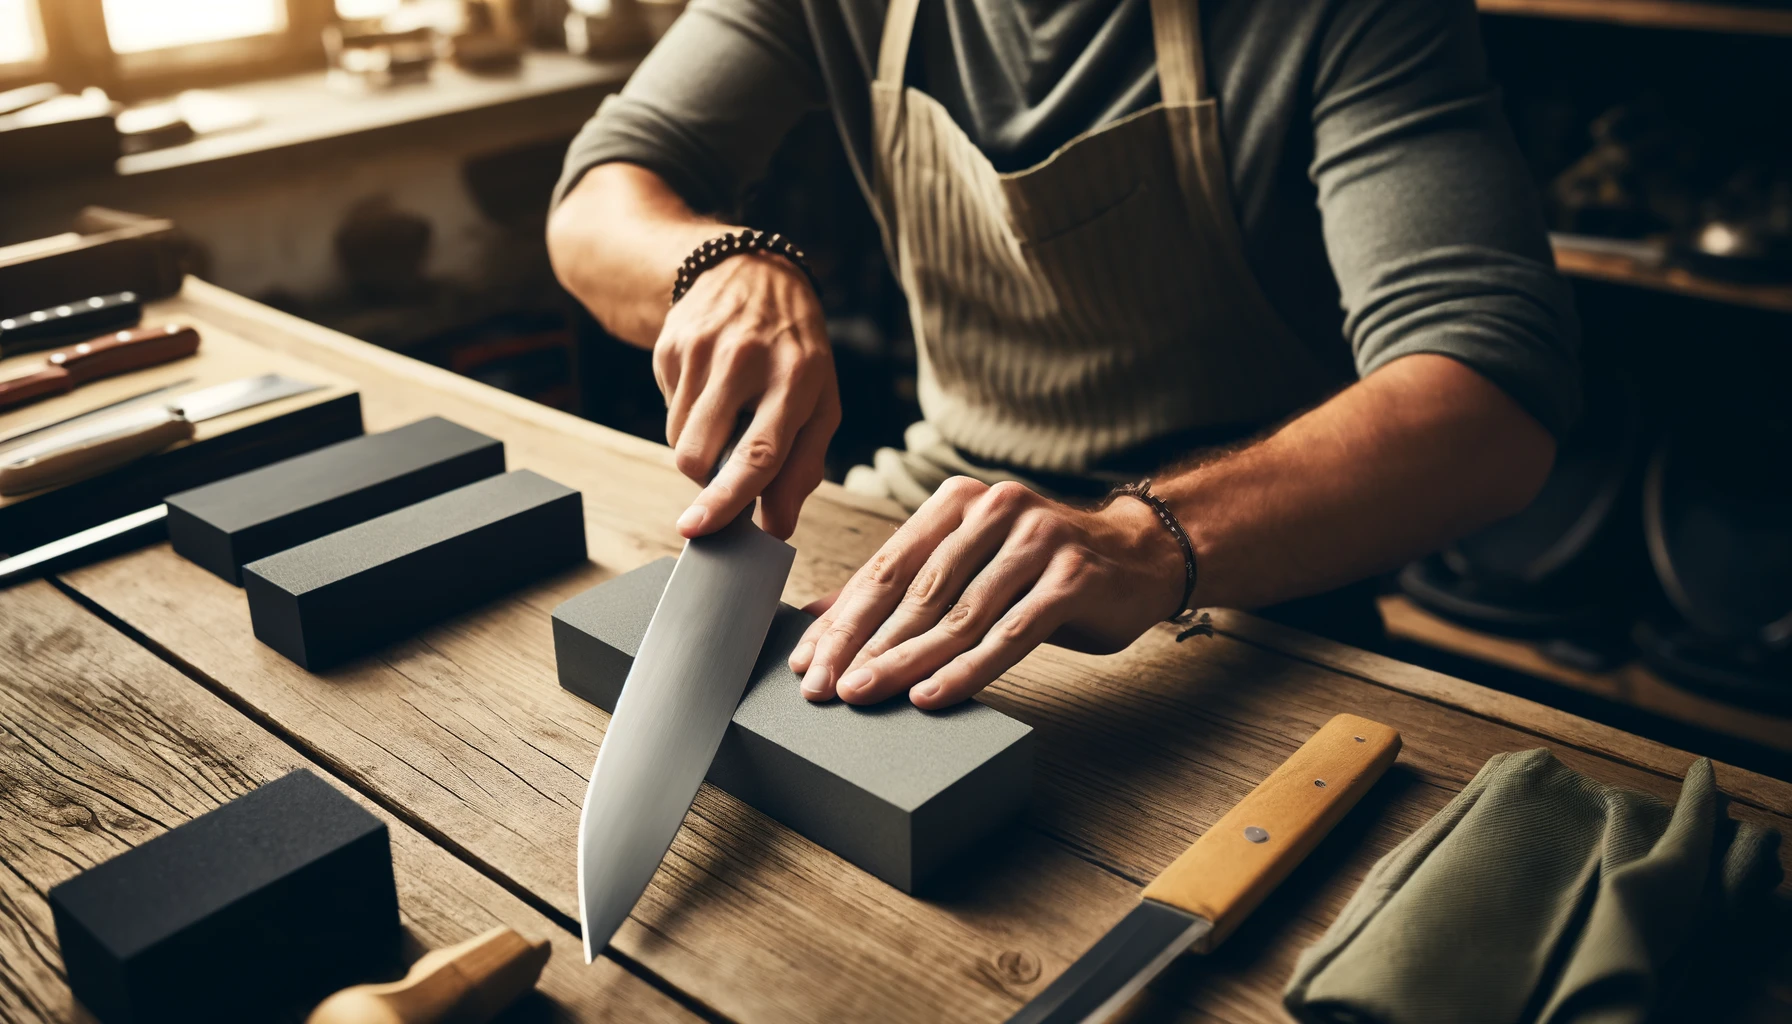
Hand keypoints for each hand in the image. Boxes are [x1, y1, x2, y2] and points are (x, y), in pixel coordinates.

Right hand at [657, 251, 840, 539]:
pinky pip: (667, 414)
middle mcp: (746, 359)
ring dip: (700, 449)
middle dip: (706, 483)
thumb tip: (776, 529)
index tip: (699, 529)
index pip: (759, 452)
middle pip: (699, 454)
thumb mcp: (821, 403)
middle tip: (731, 469)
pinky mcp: (670, 346)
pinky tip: (711, 391)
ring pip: (677, 441)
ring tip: (729, 416)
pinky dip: (688, 420)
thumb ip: (803, 469)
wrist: (751, 274)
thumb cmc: (796, 354)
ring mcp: (701, 349)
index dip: (728, 498)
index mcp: (796, 377)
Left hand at [788, 478, 1185, 708]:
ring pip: (958, 614)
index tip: (806, 664)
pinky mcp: (1072, 576)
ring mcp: (1036, 540)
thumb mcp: (967, 565)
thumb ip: (900, 587)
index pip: (887, 567)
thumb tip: (818, 620)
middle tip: (826, 689)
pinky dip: (967, 669)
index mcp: (957, 503)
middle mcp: (994, 510)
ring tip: (866, 695)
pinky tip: (932, 694)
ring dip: (906, 661)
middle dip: (864, 645)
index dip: (843, 620)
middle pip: (915, 591)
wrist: (1140, 557)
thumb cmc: (1040, 568)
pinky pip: (1009, 633)